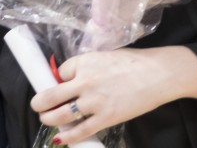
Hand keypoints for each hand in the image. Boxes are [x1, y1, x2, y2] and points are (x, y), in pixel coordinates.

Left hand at [31, 46, 196, 143]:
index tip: (59, 85)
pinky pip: (80, 131)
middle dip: (40, 103)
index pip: (59, 74)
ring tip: (46, 119)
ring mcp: (93, 102)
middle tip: (39, 106)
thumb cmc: (134, 62)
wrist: (157, 75)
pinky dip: (67, 137)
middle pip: (50, 95)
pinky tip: (60, 139)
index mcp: (84, 62)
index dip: (57, 80)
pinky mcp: (105, 118)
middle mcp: (84, 82)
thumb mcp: (104, 57)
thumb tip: (71, 79)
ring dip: (49, 119)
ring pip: (60, 115)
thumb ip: (87, 67)